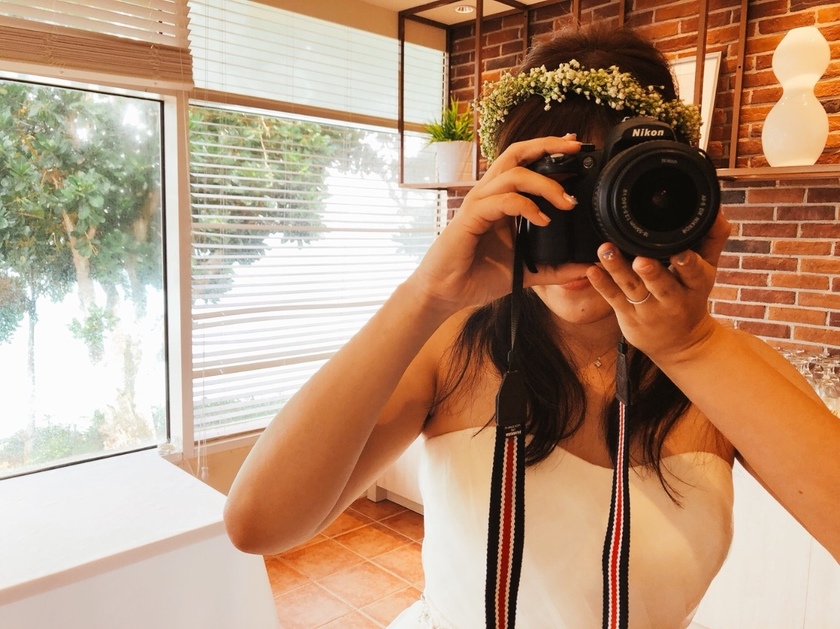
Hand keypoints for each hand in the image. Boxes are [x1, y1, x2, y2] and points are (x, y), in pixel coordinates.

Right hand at [408, 135, 588, 312]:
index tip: (578, 150)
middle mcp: (489, 195)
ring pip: (514, 173)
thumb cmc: (478, 276)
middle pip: (517, 153)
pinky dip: (526, 206)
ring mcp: (479, 203)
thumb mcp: (526, 272)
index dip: (550, 151)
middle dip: (548, 145)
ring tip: (567, 203)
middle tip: (576, 149)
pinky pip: (502, 200)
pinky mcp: (471, 217)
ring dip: (545, 183)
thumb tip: (587, 267)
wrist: (447, 293)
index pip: (526, 163)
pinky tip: (542, 221)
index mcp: (501, 200)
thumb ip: (555, 268)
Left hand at [585, 213, 731, 363]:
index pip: (694, 273)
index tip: (680, 253)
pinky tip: (591, 270)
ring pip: (632, 288)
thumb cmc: (692, 298)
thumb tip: (717, 210)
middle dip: (652, 272)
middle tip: (641, 260)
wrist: (681, 343)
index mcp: (695, 286)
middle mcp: (672, 299)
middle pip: (661, 284)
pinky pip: (614, 299)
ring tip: (606, 251)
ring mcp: (648, 309)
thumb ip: (712, 239)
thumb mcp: (709, 271)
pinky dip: (602, 285)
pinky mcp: (628, 316)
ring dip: (618, 269)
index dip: (688, 264)